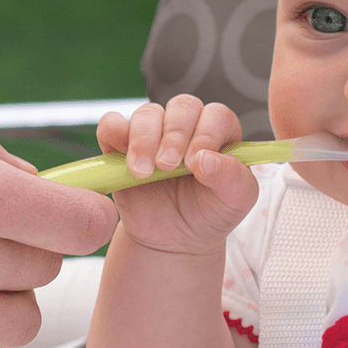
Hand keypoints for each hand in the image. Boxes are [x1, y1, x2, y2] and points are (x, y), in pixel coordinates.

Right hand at [96, 94, 257, 255]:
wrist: (173, 241)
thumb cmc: (209, 214)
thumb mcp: (235, 201)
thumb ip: (231, 178)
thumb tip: (205, 159)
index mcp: (220, 133)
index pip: (216, 115)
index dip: (205, 134)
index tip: (193, 164)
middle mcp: (188, 126)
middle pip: (182, 106)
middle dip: (174, 135)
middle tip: (167, 167)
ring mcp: (154, 133)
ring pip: (148, 113)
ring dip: (144, 139)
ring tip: (143, 173)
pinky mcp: (121, 145)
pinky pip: (112, 124)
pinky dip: (114, 133)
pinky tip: (124, 161)